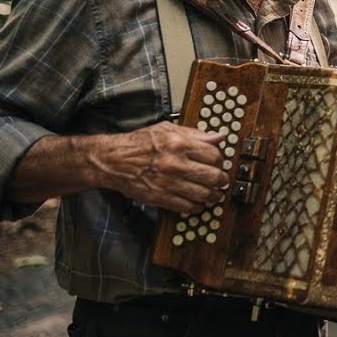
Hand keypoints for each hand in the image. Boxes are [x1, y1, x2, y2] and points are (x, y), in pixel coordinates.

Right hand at [90, 121, 227, 213]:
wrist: (113, 160)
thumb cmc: (140, 143)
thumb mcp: (168, 129)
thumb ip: (196, 134)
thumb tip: (220, 136)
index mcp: (179, 144)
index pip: (214, 155)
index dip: (220, 160)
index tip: (219, 163)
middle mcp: (176, 164)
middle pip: (213, 176)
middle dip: (222, 180)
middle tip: (222, 181)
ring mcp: (168, 182)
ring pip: (203, 194)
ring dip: (213, 196)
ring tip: (215, 195)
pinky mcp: (160, 197)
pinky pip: (186, 206)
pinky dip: (197, 207)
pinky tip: (198, 203)